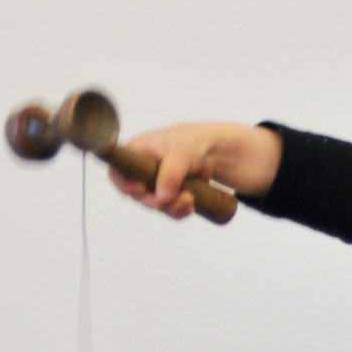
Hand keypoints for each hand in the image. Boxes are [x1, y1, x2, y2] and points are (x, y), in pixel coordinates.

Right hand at [107, 122, 280, 217]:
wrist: (233, 154)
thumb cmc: (205, 140)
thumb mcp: (187, 149)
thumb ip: (171, 171)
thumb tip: (159, 198)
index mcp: (142, 149)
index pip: (118, 167)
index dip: (122, 182)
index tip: (138, 191)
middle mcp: (148, 166)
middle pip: (135, 192)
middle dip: (152, 201)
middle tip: (167, 201)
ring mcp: (162, 182)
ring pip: (155, 205)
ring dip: (170, 208)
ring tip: (190, 200)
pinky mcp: (176, 194)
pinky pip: (170, 210)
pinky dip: (179, 211)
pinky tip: (192, 205)